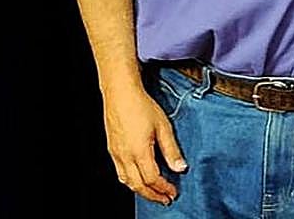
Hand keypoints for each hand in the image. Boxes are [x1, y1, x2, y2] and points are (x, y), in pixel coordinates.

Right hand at [102, 84, 186, 204]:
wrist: (121, 94)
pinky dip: (130, 182)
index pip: (153, 179)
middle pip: (138, 185)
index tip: (173, 192)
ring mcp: (116, 154)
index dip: (164, 188)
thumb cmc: (142, 106)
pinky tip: (138, 180)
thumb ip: (171, 150)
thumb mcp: (163, 126)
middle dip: (153, 195)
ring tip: (154, 193)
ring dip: (141, 191)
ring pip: (127, 182)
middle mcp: (125, 156)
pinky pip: (120, 173)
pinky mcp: (112, 150)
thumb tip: (180, 167)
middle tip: (165, 199)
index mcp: (139, 152)